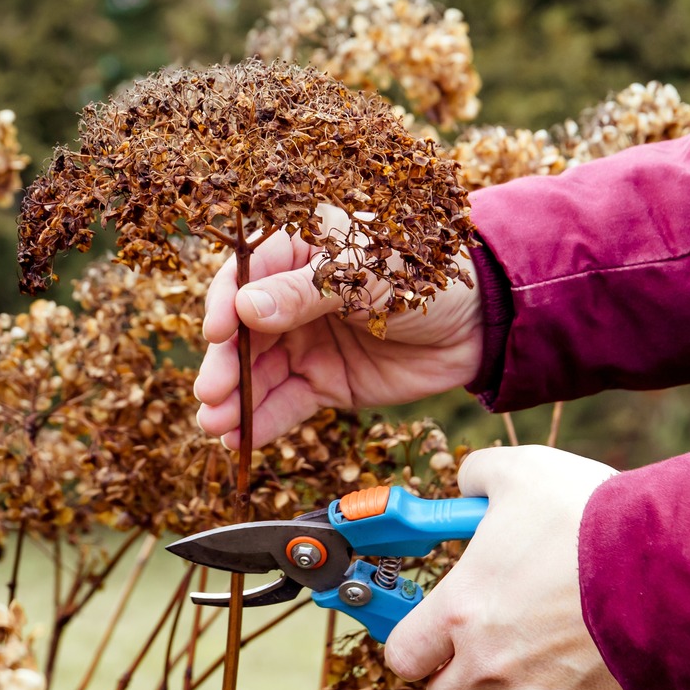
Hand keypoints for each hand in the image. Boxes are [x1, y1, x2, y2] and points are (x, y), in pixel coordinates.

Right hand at [194, 210, 482, 447]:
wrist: (480, 322)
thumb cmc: (425, 274)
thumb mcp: (365, 274)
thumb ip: (305, 293)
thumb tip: (244, 307)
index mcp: (299, 250)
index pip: (245, 275)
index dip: (223, 303)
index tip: (214, 333)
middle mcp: (292, 297)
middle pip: (244, 331)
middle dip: (225, 363)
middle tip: (210, 392)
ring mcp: (306, 342)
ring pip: (259, 373)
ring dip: (234, 399)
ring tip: (215, 425)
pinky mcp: (325, 383)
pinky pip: (287, 403)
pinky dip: (262, 422)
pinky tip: (239, 439)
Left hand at [383, 445, 639, 689]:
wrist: (670, 565)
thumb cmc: (591, 517)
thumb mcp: (523, 471)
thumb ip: (479, 476)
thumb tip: (466, 482)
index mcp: (459, 610)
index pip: (403, 655)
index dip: (416, 644)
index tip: (432, 633)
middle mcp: (487, 665)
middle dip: (459, 678)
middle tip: (486, 651)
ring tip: (531, 676)